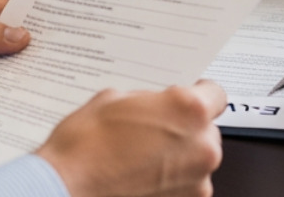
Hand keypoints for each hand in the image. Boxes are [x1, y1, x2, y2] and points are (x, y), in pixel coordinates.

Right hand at [37, 81, 226, 196]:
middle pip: (207, 130)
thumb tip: (160, 106)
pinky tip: (143, 176)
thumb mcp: (114, 99)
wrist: (67, 187)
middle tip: (153, 131)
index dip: (200, 96)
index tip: (190, 99)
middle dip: (185, 129)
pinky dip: (171, 181)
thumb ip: (150, 101)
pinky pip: (188, 184)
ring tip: (143, 157)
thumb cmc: (85, 145)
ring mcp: (198, 181)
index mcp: (188, 110)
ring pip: (198, 159)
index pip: (216, 95)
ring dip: (179, 156)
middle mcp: (202, 146)